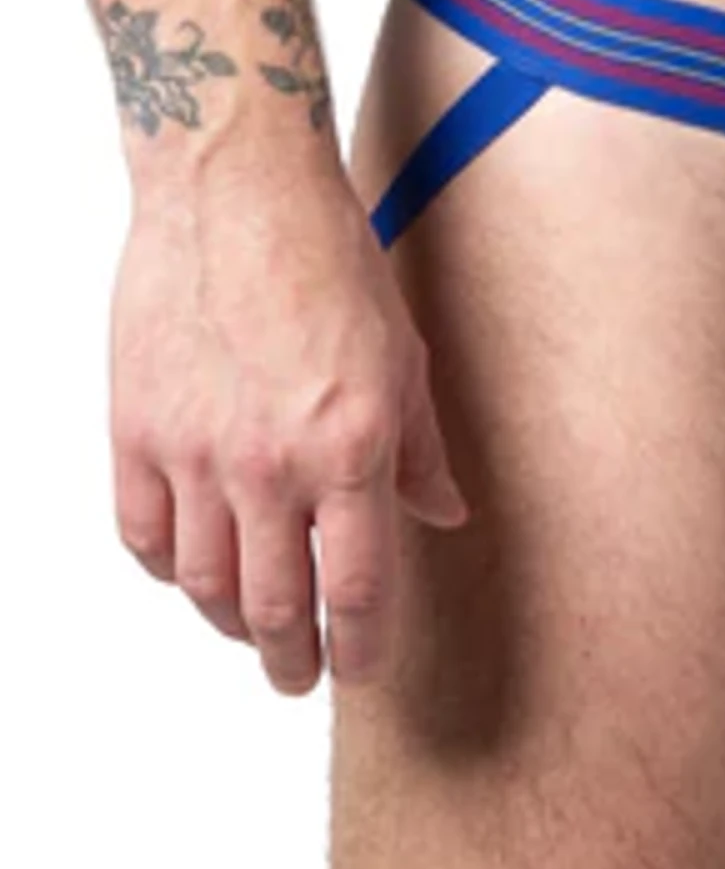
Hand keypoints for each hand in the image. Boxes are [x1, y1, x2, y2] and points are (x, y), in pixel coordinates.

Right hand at [109, 154, 468, 694]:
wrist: (236, 191)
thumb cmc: (332, 264)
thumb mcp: (405, 358)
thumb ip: (422, 451)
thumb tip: (445, 515)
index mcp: (352, 448)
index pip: (362, 589)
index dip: (364, 647)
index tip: (363, 670)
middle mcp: (272, 464)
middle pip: (277, 607)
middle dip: (294, 658)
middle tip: (302, 676)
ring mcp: (195, 451)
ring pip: (205, 584)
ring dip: (231, 625)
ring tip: (252, 633)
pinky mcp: (135, 429)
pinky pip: (143, 535)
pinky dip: (168, 570)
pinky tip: (190, 573)